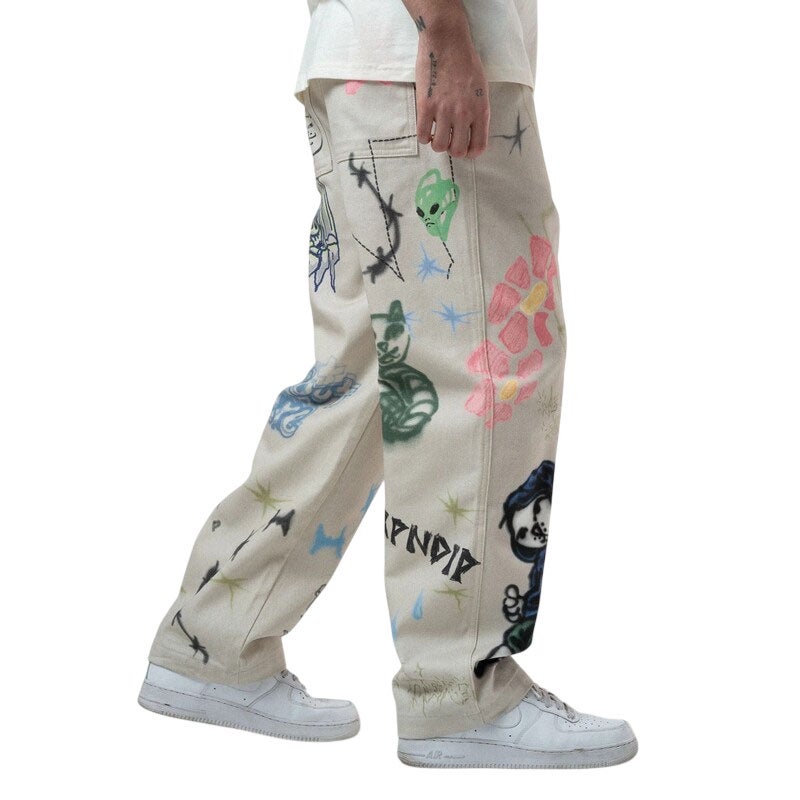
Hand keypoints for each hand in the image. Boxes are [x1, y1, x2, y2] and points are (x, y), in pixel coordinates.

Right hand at [414, 19, 489, 158]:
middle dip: (452, 148)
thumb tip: (470, 130)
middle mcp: (464, 114)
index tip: (464, 146)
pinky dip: (424, 135)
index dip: (470, 152)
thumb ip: (477, 110)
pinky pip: (423, 135)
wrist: (446, 41)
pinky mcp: (426, 106)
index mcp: (480, 110)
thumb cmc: (465, 61)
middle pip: (458, 151)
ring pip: (440, 146)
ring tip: (436, 132)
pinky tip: (426, 126)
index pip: (478, 147)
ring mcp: (444, 111)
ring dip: (437, 143)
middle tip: (448, 138)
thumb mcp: (481, 88)